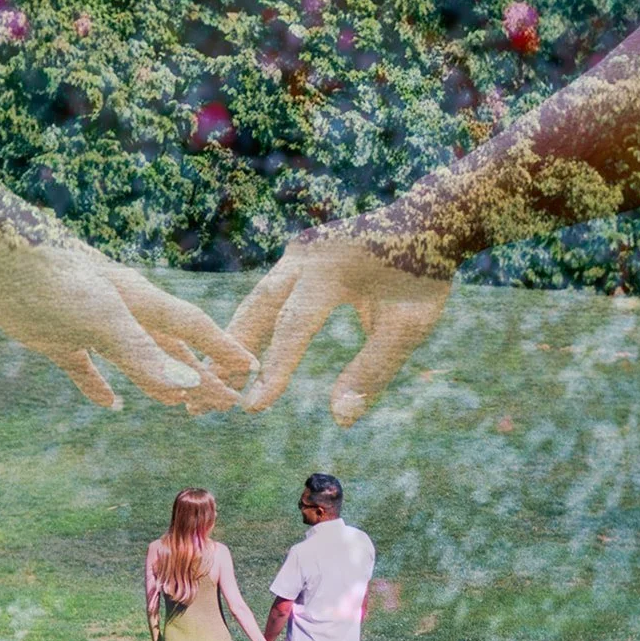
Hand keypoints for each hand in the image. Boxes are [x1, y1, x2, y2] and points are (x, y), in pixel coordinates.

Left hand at [0, 227, 258, 412]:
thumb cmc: (50, 278)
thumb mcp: (102, 319)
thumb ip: (143, 353)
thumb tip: (187, 386)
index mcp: (139, 300)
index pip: (193, 328)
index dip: (222, 349)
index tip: (251, 367)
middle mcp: (120, 310)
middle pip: (169, 348)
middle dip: (197, 374)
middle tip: (224, 400)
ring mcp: (87, 324)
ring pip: (134, 359)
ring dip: (157, 381)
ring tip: (179, 404)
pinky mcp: (54, 336)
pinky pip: (86, 368)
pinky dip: (100, 387)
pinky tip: (111, 404)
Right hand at [228, 222, 451, 424]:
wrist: (431, 222)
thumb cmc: (424, 278)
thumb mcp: (409, 328)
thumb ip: (373, 371)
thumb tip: (340, 419)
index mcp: (333, 269)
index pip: (294, 327)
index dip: (273, 370)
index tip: (252, 409)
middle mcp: (307, 254)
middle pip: (258, 309)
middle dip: (231, 354)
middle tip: (208, 396)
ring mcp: (300, 250)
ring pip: (257, 300)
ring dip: (237, 340)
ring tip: (215, 380)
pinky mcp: (300, 255)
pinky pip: (270, 293)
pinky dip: (254, 324)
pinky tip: (240, 357)